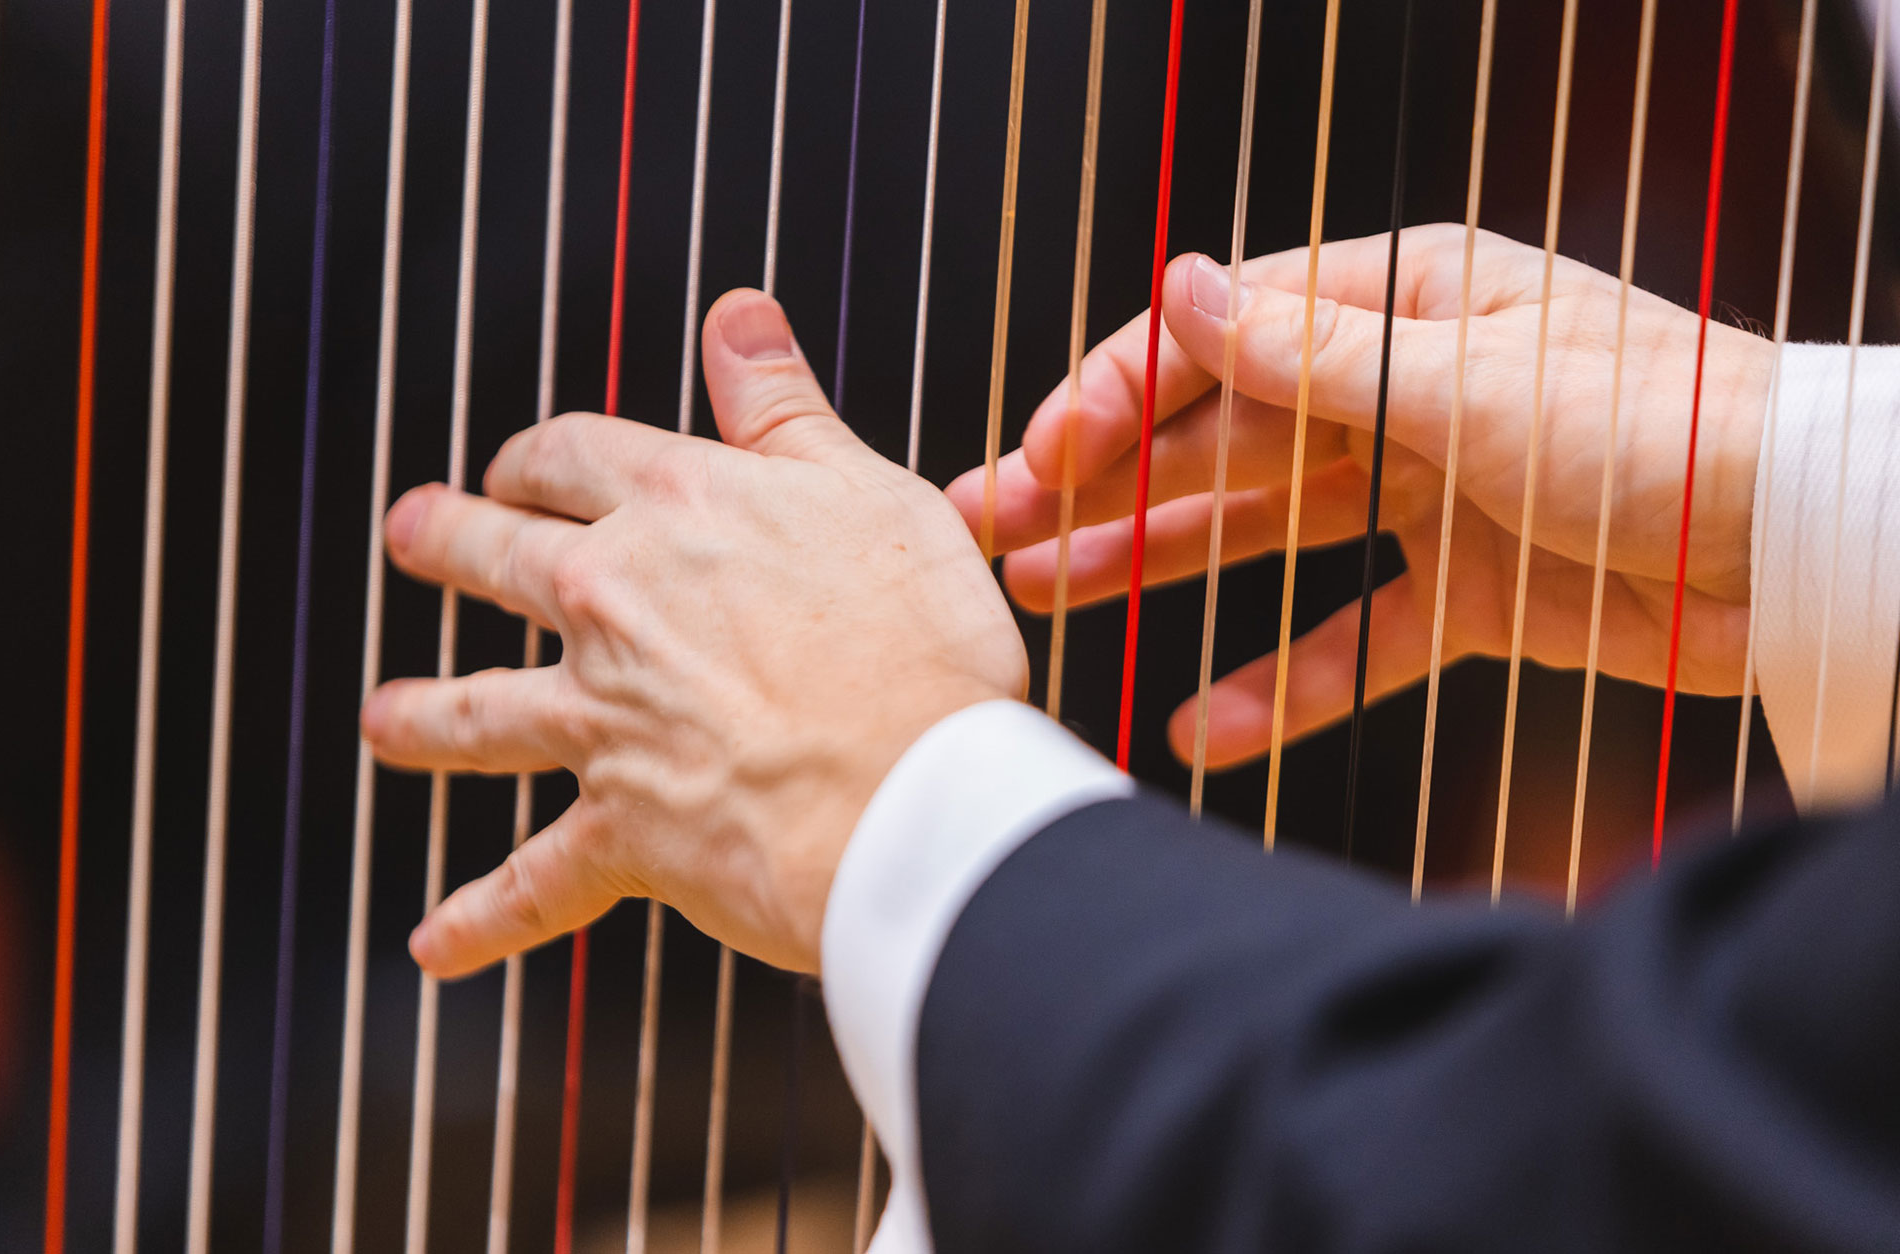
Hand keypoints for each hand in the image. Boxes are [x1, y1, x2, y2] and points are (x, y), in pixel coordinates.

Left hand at [364, 289, 1026, 977]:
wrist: (915, 793)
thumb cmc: (917, 640)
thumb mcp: (865, 490)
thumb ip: (782, 408)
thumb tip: (736, 315)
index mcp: (677, 507)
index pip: (572, 456)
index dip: (538, 457)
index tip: (523, 466)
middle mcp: (614, 603)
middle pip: (496, 558)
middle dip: (447, 542)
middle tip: (413, 536)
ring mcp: (603, 719)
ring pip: (477, 712)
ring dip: (421, 715)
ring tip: (385, 722)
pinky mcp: (620, 830)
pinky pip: (532, 881)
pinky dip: (481, 918)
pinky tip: (432, 944)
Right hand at [949, 226, 1775, 768]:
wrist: (1808, 547)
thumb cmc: (1664, 427)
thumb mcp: (1463, 380)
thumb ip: (1307, 352)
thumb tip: (1181, 283)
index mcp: (1402, 305)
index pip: (1223, 339)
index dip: (1119, 397)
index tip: (1039, 458)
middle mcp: (1402, 391)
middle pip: (1222, 436)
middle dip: (1104, 481)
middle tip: (990, 524)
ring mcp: (1429, 493)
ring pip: (1265, 532)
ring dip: (1159, 563)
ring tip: (1048, 593)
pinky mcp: (1466, 592)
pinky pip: (1351, 638)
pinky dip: (1283, 684)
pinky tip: (1203, 722)